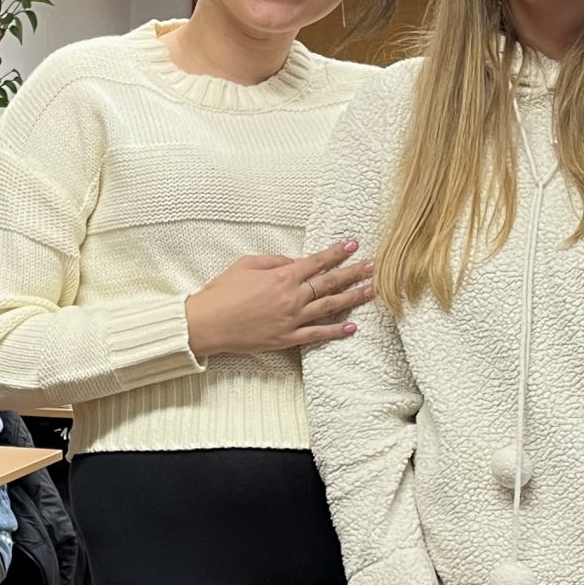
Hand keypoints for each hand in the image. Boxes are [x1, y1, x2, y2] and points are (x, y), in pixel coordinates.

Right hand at [186, 241, 374, 359]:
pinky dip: (335, 331)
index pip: (317, 262)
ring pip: (329, 307)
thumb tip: (295, 261)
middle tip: (375, 267)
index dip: (337, 253)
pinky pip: (316, 334)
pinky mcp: (287, 338)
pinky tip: (351, 326)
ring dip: (353, 298)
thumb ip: (274, 260)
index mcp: (282, 276)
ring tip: (371, 291)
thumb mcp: (246, 264)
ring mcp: (292, 319)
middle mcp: (292, 297)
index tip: (353, 246)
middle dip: (354, 273)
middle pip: (330, 283)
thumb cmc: (222, 292)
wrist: (208, 323)